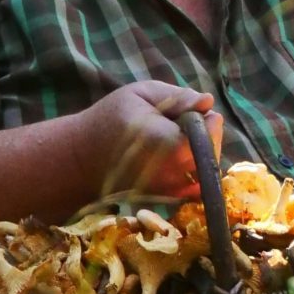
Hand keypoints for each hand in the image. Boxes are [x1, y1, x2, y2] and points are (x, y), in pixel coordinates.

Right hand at [82, 81, 223, 197]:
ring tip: (181, 139)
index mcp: (162, 139)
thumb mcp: (140, 94)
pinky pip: (196, 187)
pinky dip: (196, 171)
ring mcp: (169, 190)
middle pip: (211, 154)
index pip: (206, 135)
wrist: (83, 160)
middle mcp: (169, 170)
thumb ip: (177, 96)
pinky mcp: (167, 200)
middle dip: (208, 136)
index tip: (199, 112)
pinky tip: (181, 157)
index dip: (209, 122)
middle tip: (188, 123)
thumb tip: (208, 101)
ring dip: (203, 153)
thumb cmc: (110, 119)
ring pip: (207, 171)